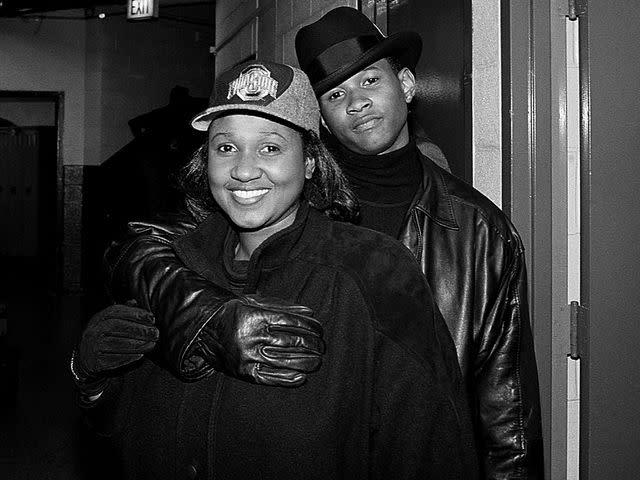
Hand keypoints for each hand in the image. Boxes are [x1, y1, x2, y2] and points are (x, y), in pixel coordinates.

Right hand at [71, 304, 158, 391]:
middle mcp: (95, 330)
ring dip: (138, 344)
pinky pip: (115, 358)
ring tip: (152, 343)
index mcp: (99, 317)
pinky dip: (130, 356)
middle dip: (139, 329)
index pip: (117, 311)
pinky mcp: (97, 360)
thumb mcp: (109, 320)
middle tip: (155, 332)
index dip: (136, 313)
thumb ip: (123, 311)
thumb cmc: (103, 334)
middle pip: (117, 326)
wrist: (86, 355)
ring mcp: (94, 345)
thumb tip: (134, 302)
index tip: (151, 318)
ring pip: (117, 343)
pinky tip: (141, 354)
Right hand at [199, 295, 324, 386]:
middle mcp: (251, 337)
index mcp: (254, 317)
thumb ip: (282, 306)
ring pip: (285, 361)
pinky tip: (302, 377)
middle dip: (312, 345)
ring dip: (306, 362)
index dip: (309, 327)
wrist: (204, 330)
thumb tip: (310, 312)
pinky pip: (270, 378)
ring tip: (318, 361)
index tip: (320, 330)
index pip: (290, 322)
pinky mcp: (244, 373)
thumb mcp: (254, 302)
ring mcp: (247, 356)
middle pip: (291, 342)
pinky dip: (288, 379)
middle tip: (322, 346)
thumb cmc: (234, 313)